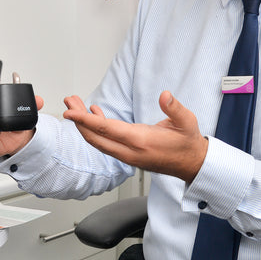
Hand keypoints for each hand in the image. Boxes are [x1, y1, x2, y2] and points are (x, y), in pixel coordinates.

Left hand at [63, 90, 207, 183]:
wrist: (192, 164)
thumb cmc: (188, 142)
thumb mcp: (187, 122)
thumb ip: (174, 108)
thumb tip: (165, 95)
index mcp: (141, 141)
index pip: (106, 129)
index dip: (85, 120)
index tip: (70, 112)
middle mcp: (130, 151)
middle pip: (95, 137)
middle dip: (78, 120)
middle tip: (68, 102)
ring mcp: (127, 155)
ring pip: (98, 141)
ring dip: (84, 124)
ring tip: (75, 105)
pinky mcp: (128, 155)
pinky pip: (106, 142)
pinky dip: (96, 128)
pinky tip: (94, 113)